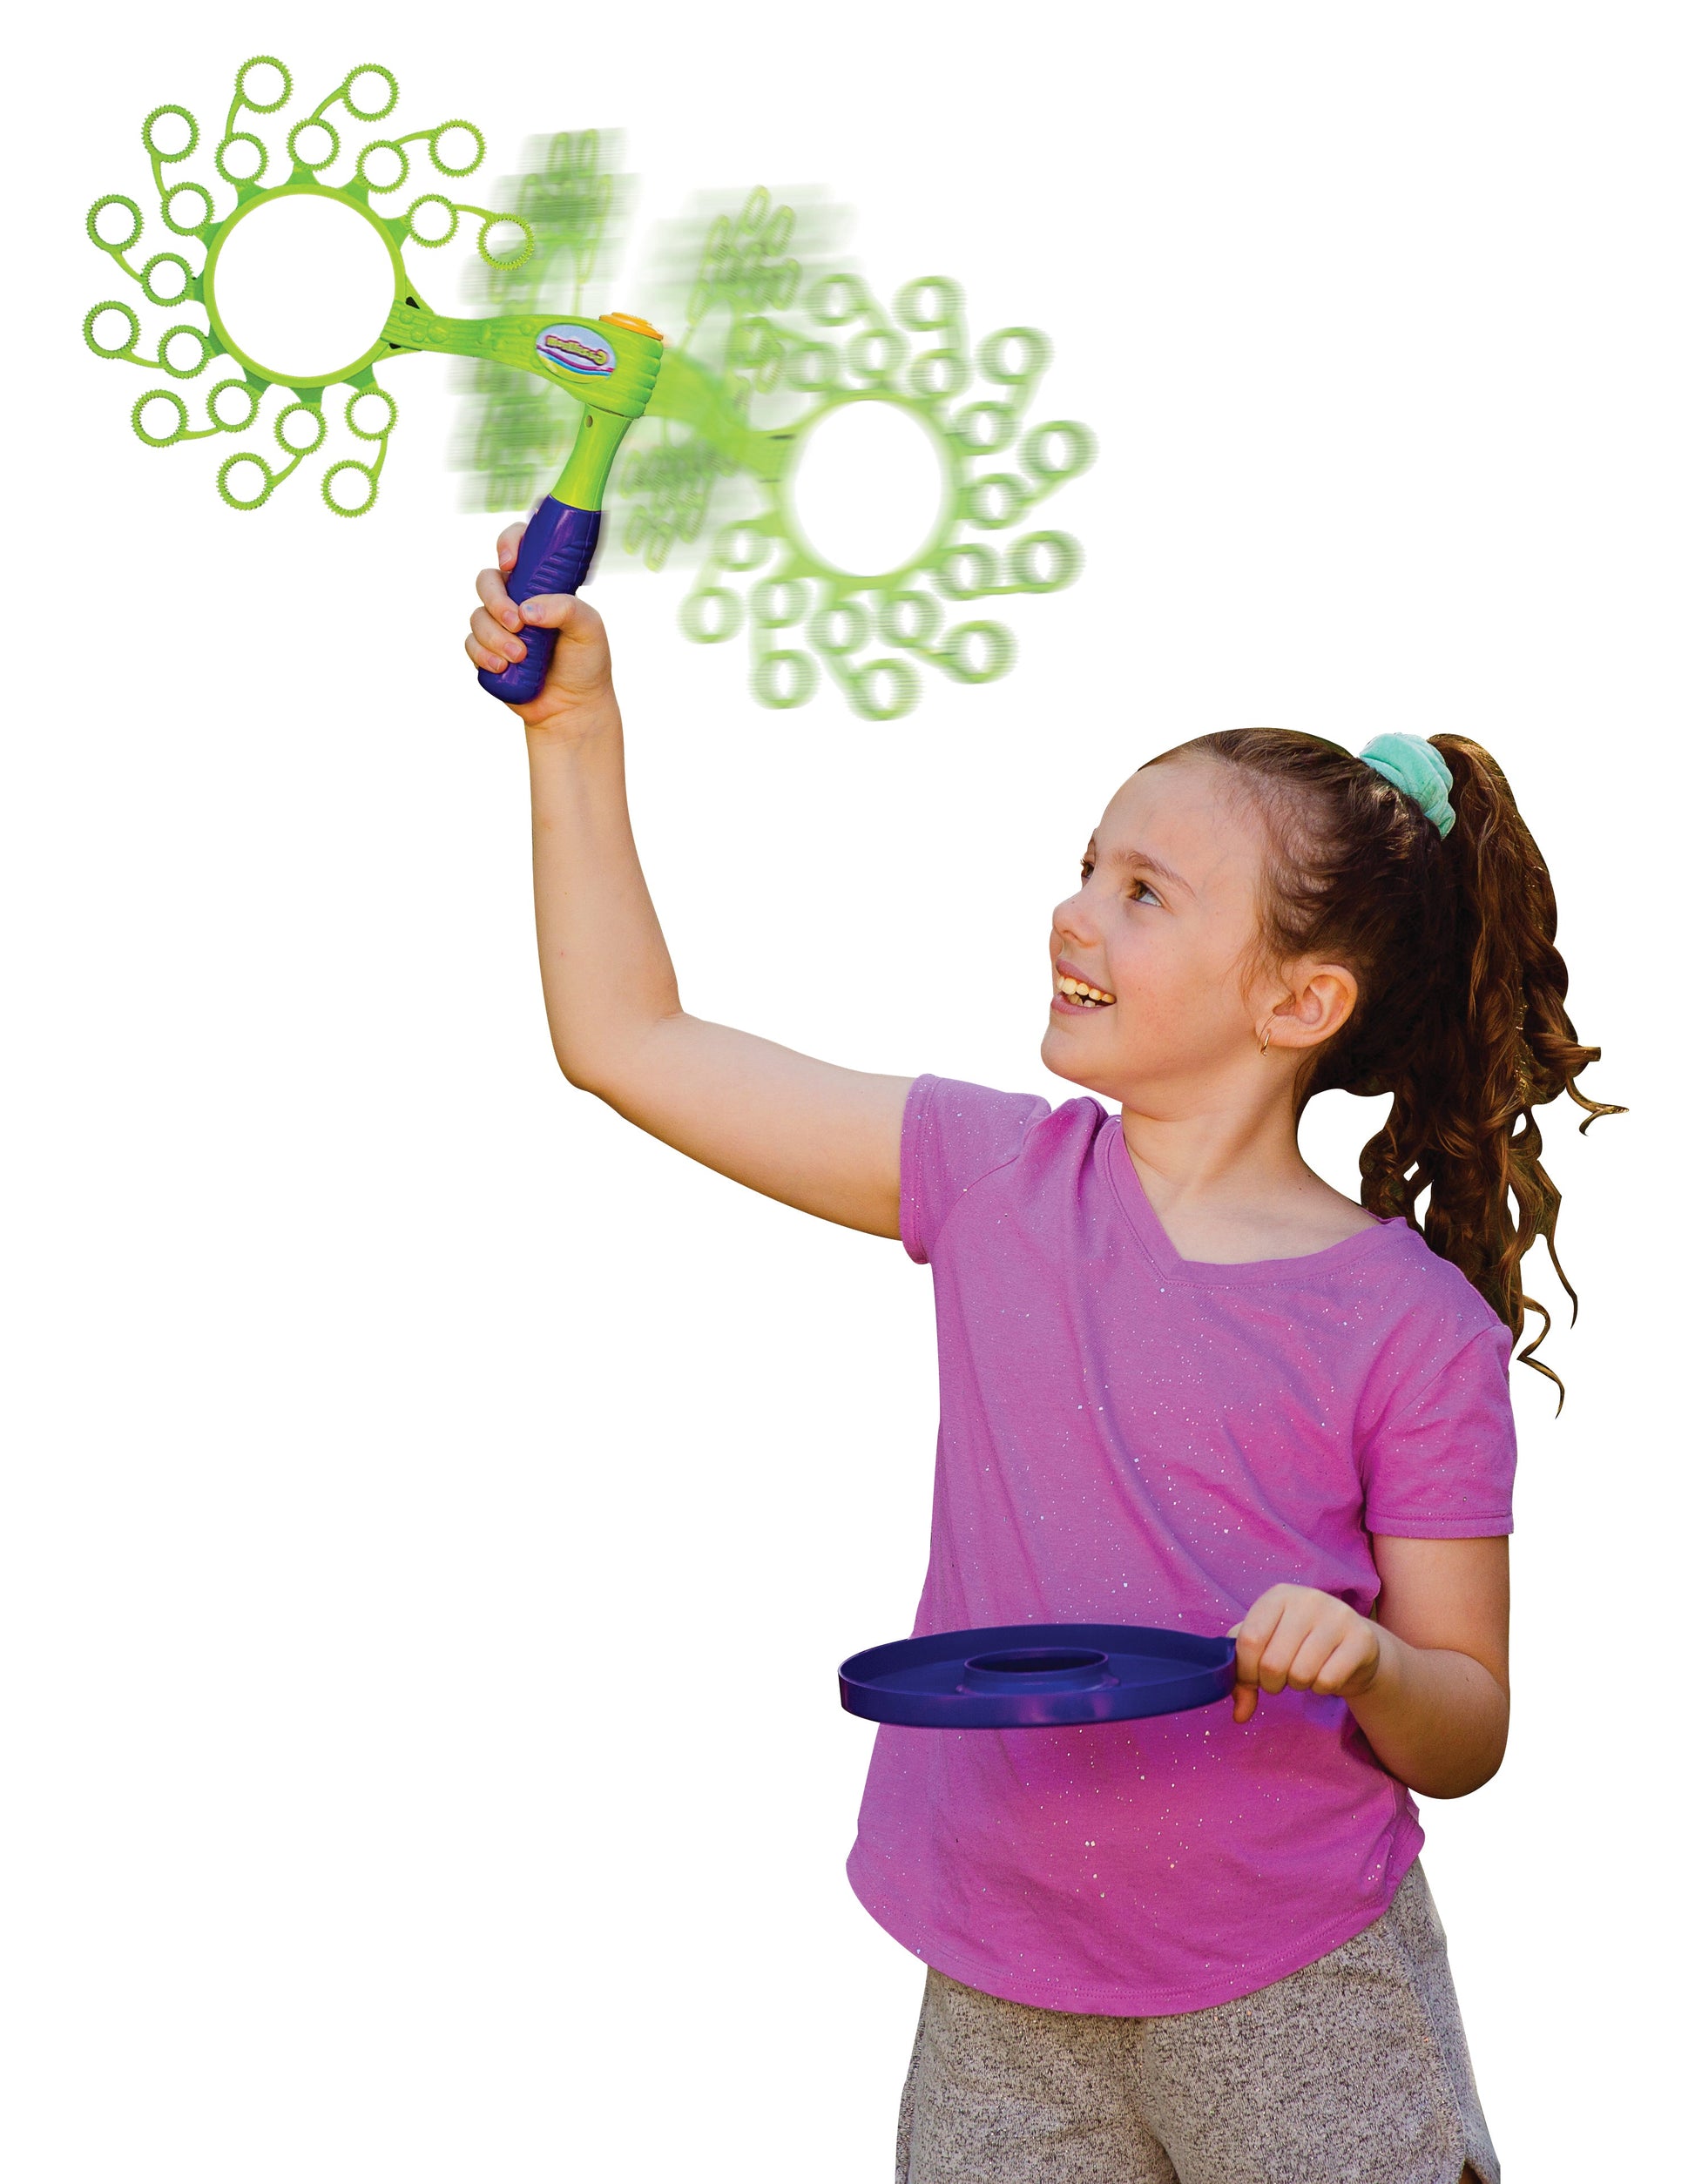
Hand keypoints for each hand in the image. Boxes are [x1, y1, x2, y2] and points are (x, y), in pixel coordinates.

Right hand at [464, 522, 616, 733]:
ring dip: (495, 636)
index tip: (511, 562)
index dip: (509, 543)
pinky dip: (484, 655)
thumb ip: (566, 609)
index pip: (519, 547)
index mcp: (541, 585)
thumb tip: (527, 609)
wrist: (573, 708)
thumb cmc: (586, 663)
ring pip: (477, 616)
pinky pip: (470, 644)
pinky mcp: (487, 652)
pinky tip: (503, 667)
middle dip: (496, 600)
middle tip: (517, 623)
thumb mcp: (589, 629)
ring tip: (520, 657)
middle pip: (487, 580)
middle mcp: (516, 600)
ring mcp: (499, 626)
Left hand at [1227, 1583, 1381, 1724]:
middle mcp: (1308, 1599)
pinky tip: (1326, 1675)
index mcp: (1278, 1595)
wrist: (1353, 1645)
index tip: (1253, 1679)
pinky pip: (1328, 1680)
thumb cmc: (1300, 1644)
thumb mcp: (1265, 1647)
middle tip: (1282, 1679)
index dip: (1246, 1671)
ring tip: (1304, 1673)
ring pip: (1300, 1674)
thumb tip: (1239, 1714)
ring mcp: (1338, 1616)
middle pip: (1273, 1662)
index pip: (1249, 1640)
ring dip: (1298, 1685)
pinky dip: (1321, 1688)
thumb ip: (1242, 1675)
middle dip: (1272, 1683)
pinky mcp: (1362, 1638)